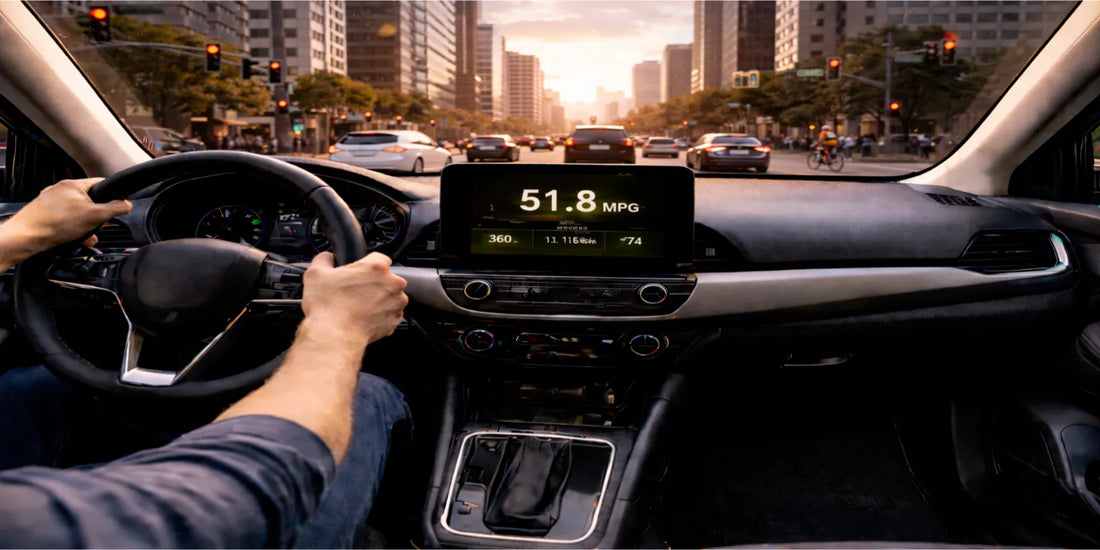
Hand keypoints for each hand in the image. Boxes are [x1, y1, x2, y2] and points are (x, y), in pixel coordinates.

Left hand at [0, 179, 131, 268]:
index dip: (112, 195)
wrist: (26, 237)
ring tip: (84, 236)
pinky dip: (71, 229)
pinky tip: (73, 238)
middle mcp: (60, 189)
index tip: (117, 206)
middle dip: (96, 216)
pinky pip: (64, 219)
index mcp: (74, 184)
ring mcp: (50, 201)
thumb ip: (115, 208)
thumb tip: (127, 204)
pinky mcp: (44, 213)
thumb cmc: (55, 223)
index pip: (101, 183)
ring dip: (84, 225)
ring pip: (77, 212)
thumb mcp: (95, 216)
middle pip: (89, 200)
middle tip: (97, 226)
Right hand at [300, 252, 407, 346]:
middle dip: (373, 283)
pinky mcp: (395, 321)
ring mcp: (396, 303)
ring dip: (379, 299)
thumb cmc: (328, 307)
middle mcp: (392, 284)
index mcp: (377, 267)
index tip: (359, 273)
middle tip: (355, 292)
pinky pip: (389, 313)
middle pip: (386, 278)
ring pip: (390, 296)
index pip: (379, 258)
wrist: (335, 336)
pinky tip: (364, 317)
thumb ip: (324, 259)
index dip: (366, 265)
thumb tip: (327, 258)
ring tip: (358, 306)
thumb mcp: (315, 274)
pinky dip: (380, 315)